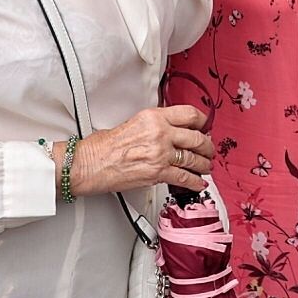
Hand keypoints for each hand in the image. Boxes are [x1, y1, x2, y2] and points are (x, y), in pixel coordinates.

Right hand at [67, 105, 213, 194]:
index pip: (189, 114)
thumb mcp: (133, 123)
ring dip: (203, 165)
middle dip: (207, 146)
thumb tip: (170, 130)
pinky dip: (194, 182)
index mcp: (154, 117)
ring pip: (193, 159)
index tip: (205, 127)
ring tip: (206, 167)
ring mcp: (160, 153)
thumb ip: (154, 125)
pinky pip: (184, 177)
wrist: (88, 164)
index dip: (203, 122)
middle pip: (197, 138)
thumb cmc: (102, 146)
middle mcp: (160, 133)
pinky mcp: (157, 172)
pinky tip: (198, 183)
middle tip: (208, 150)